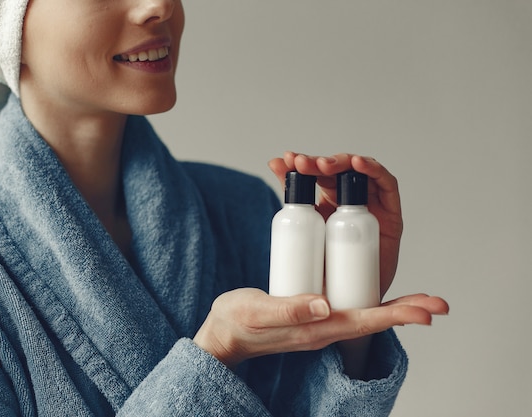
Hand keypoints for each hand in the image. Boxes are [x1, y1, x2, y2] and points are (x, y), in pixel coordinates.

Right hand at [193, 288, 447, 368]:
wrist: (223, 334)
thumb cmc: (237, 322)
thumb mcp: (257, 311)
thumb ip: (289, 310)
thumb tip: (324, 305)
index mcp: (315, 329)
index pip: (364, 321)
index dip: (396, 315)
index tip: (426, 311)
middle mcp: (323, 328)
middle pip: (373, 319)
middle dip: (407, 311)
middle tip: (439, 303)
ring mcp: (319, 322)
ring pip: (364, 313)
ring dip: (394, 308)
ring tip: (421, 299)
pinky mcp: (312, 314)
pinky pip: (348, 306)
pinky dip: (367, 297)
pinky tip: (372, 287)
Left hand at [268, 152, 402, 297]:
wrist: (348, 306)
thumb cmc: (324, 275)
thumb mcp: (303, 236)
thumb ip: (291, 202)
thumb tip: (273, 162)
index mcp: (326, 204)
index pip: (315, 175)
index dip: (301, 165)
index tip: (284, 161)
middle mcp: (349, 201)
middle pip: (336, 171)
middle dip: (318, 163)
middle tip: (301, 164)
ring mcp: (371, 205)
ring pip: (359, 172)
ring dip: (342, 162)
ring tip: (323, 165)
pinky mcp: (391, 214)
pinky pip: (386, 185)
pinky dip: (373, 170)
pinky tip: (357, 164)